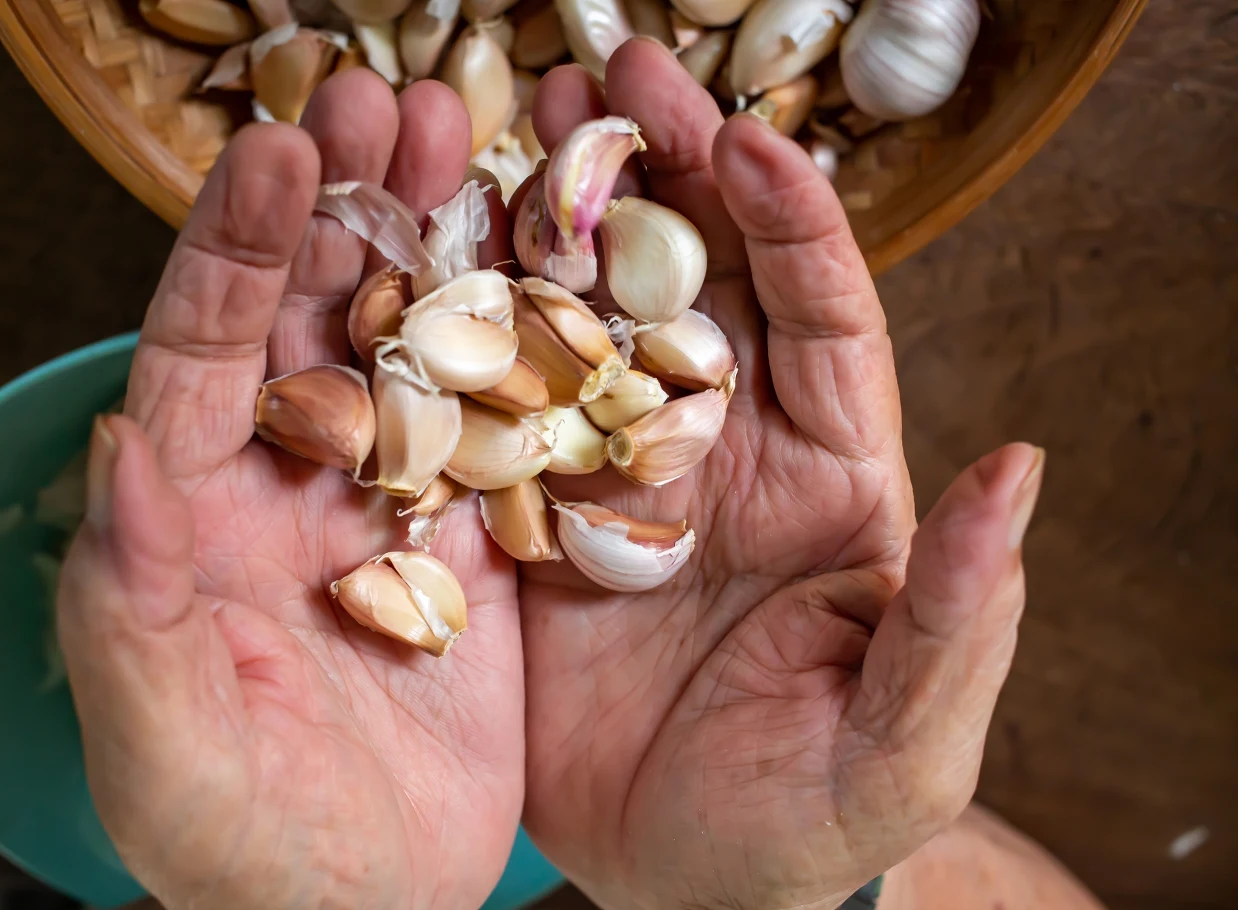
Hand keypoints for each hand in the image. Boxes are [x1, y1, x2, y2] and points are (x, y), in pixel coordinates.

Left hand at [58, 72, 524, 909]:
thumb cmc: (241, 855)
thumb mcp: (162, 750)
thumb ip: (123, 608)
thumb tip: (116, 455)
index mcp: (195, 519)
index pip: (200, 357)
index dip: (232, 248)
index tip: (275, 148)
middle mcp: (291, 488)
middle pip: (311, 316)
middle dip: (342, 202)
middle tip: (389, 99)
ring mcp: (390, 506)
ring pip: (409, 348)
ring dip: (436, 245)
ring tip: (470, 144)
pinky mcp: (476, 542)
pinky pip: (500, 425)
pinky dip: (524, 344)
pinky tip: (553, 270)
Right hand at [519, 41, 1044, 909]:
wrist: (683, 885)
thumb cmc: (807, 819)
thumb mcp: (899, 742)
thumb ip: (961, 617)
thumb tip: (1020, 470)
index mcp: (825, 479)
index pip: (823, 320)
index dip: (792, 225)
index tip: (748, 141)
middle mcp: (718, 452)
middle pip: (698, 284)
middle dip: (661, 173)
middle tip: (605, 76)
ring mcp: (616, 476)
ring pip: (594, 320)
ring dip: (562, 217)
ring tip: (518, 121)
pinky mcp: (532, 519)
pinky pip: (499, 406)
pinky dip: (470, 326)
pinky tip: (430, 253)